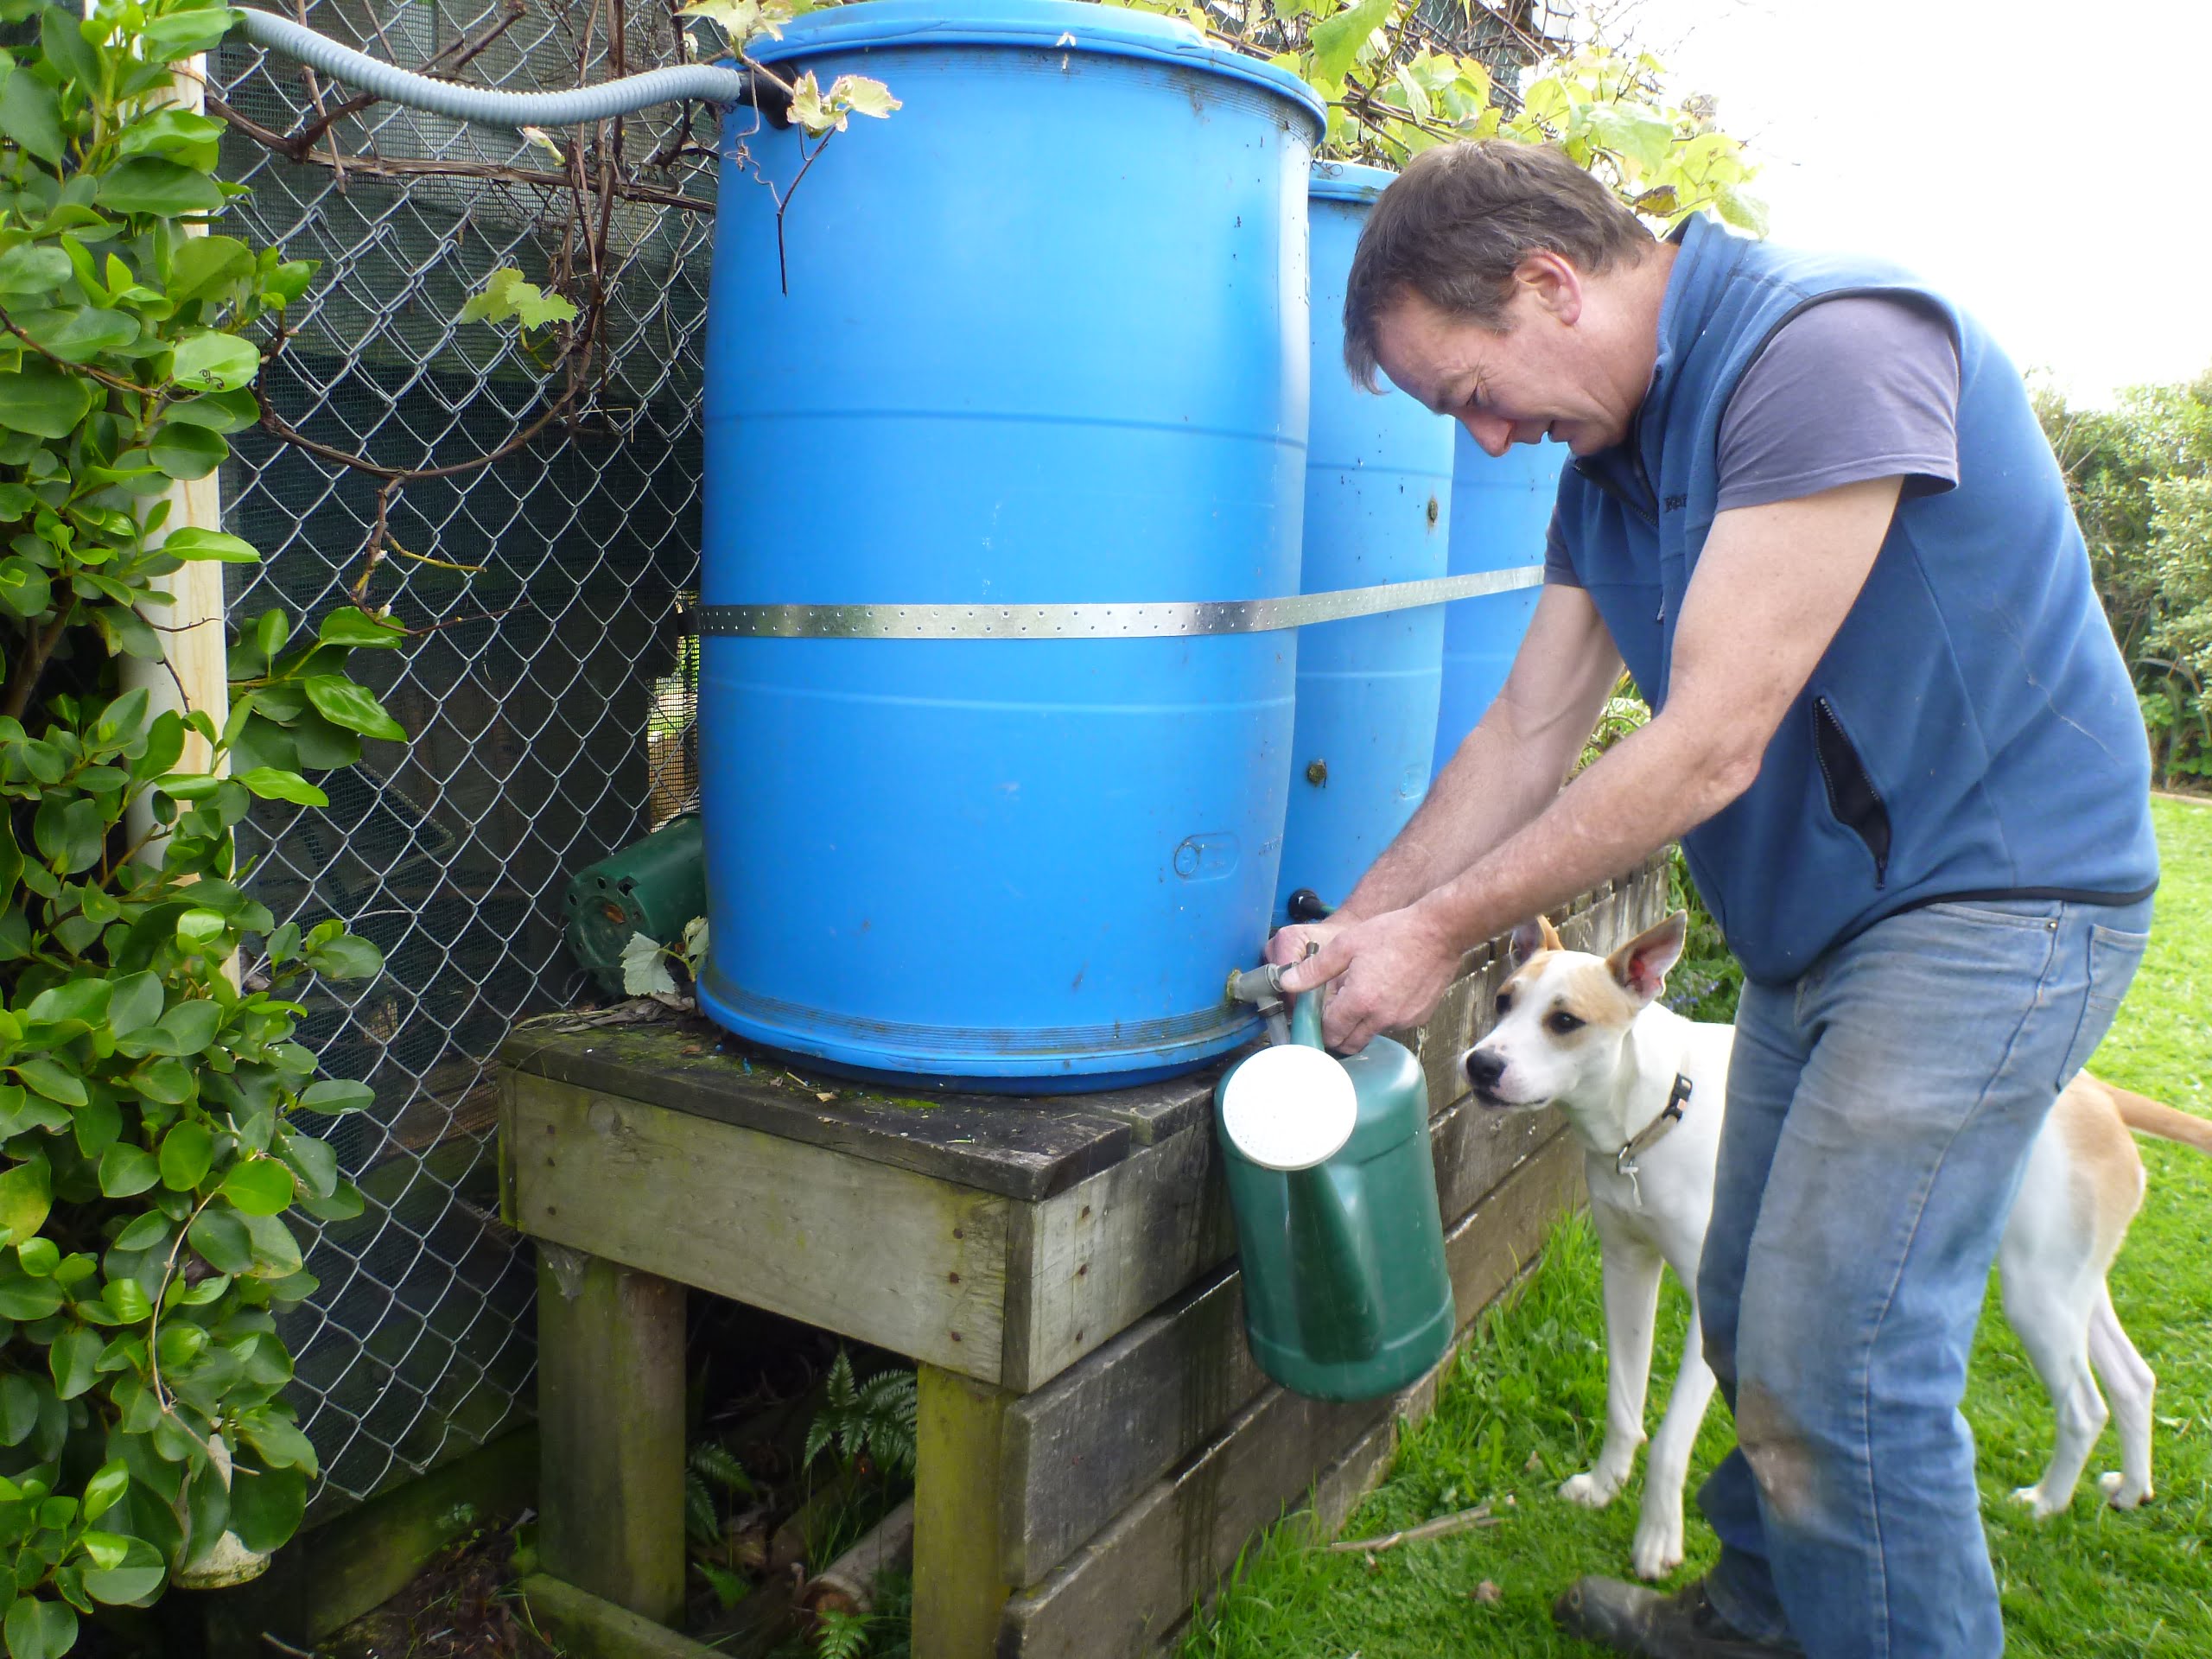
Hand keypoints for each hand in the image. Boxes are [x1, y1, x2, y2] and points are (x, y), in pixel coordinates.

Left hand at [1274, 904, 1463, 1053]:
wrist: (1440, 931)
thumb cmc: (1393, 933)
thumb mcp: (1346, 945)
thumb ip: (1314, 969)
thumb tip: (1286, 982)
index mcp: (1360, 1001)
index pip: (1330, 1033)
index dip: (1320, 1024)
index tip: (1318, 1011)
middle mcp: (1382, 1018)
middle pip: (1349, 1044)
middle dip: (1337, 1033)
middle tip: (1334, 1010)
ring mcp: (1403, 1020)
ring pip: (1371, 1035)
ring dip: (1361, 1023)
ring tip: (1362, 992)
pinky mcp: (1419, 1018)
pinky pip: (1393, 1025)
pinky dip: (1383, 1016)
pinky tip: (1386, 990)